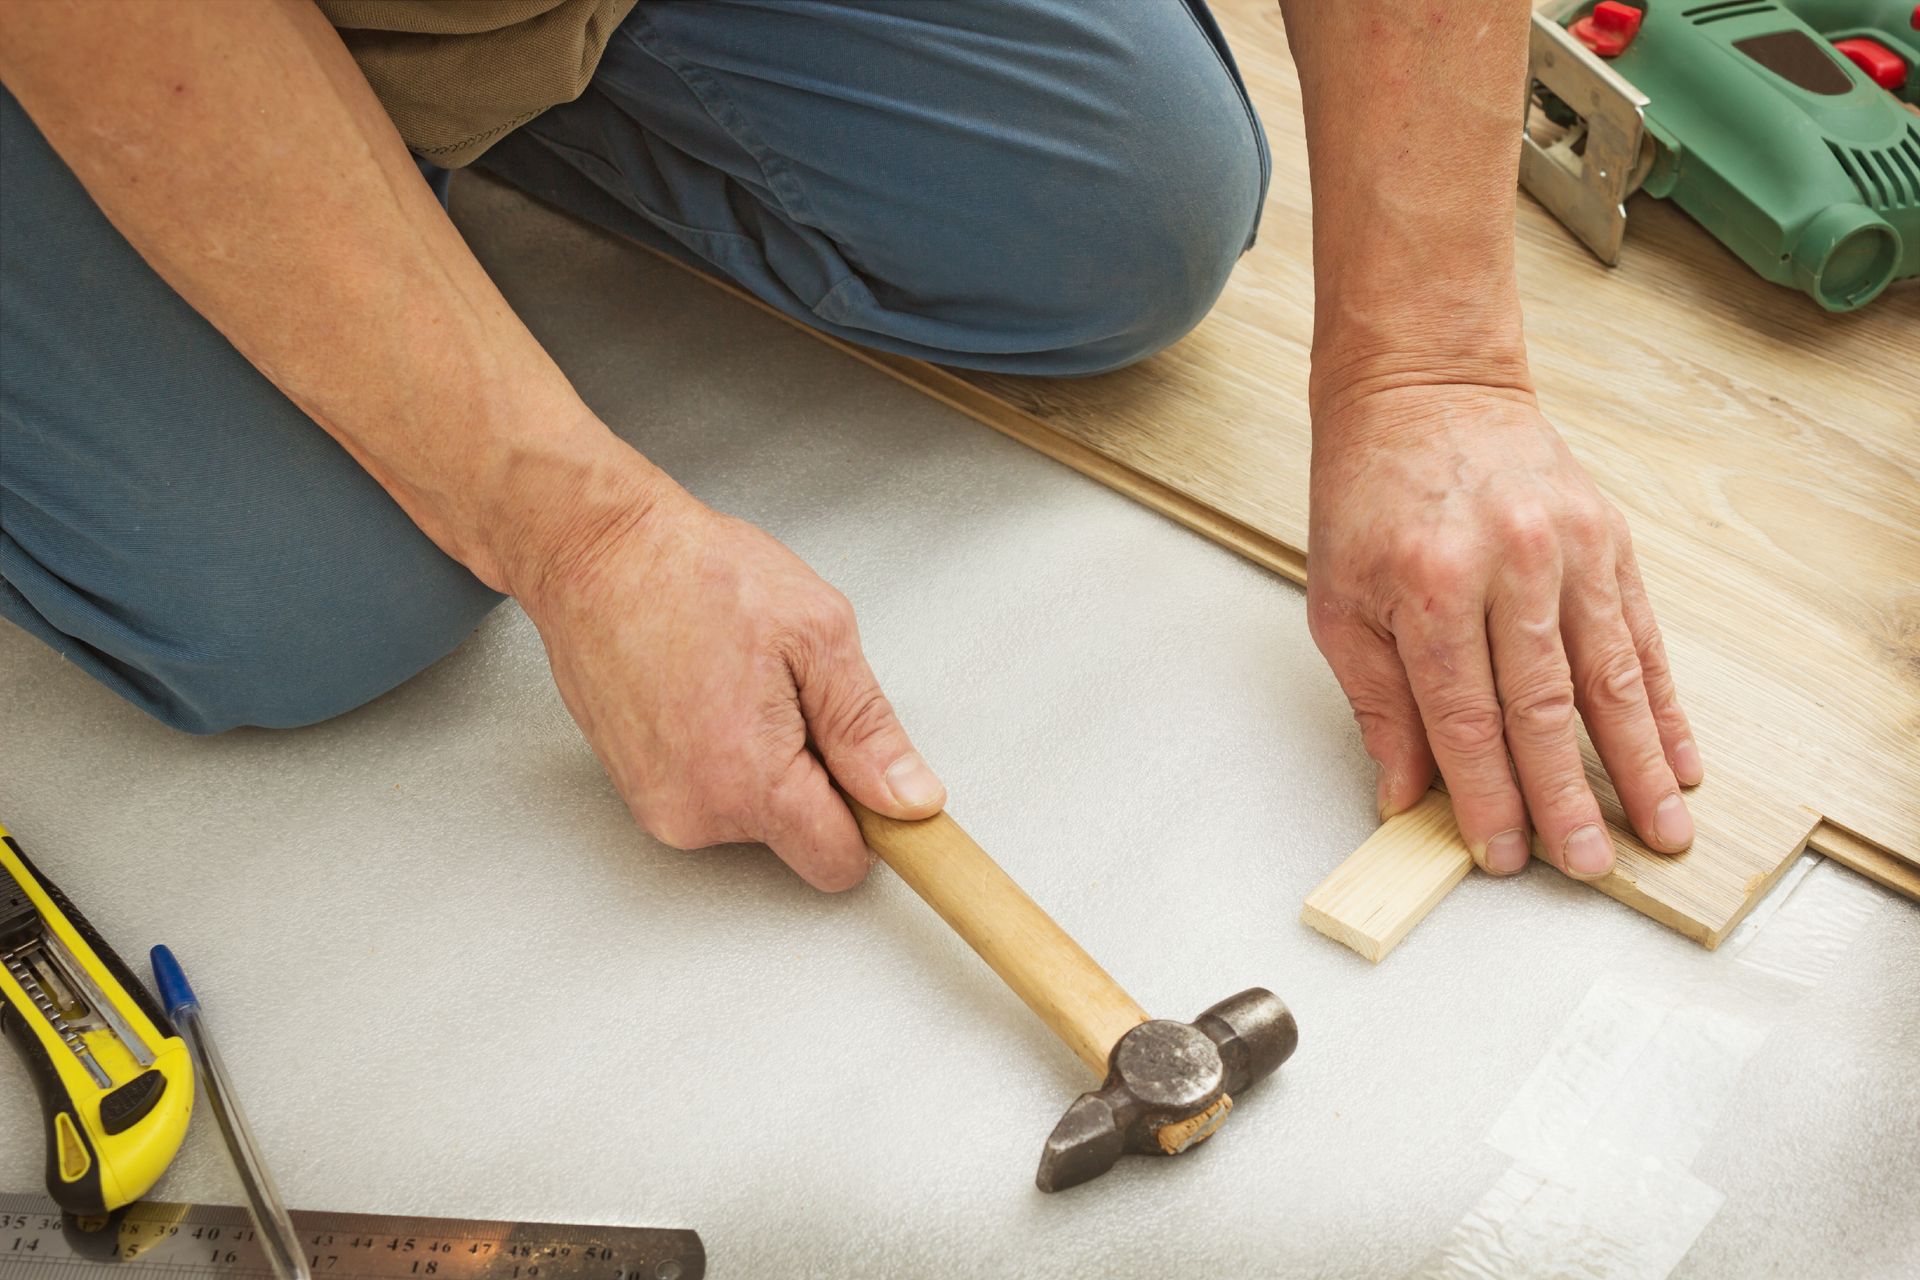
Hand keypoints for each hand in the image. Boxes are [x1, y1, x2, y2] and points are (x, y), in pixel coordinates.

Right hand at [508, 453, 944, 889]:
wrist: (598, 553)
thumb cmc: (695, 576)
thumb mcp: (817, 635)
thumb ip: (867, 731)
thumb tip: (910, 800)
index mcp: (750, 781)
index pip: (839, 862)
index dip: (872, 820)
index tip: (874, 777)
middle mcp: (696, 813)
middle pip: (799, 837)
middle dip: (817, 777)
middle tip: (793, 695)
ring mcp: (660, 807)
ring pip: (757, 818)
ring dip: (770, 764)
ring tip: (742, 685)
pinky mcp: (639, 792)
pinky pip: (714, 798)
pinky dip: (729, 758)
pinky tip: (711, 696)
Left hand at [1305, 385, 1701, 879]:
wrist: (1424, 389)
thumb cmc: (1368, 498)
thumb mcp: (1337, 599)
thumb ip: (1376, 702)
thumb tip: (1404, 794)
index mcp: (1430, 586)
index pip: (1464, 718)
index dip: (1487, 795)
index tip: (1504, 854)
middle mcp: (1509, 566)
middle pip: (1544, 708)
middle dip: (1568, 798)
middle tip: (1591, 867)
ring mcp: (1570, 549)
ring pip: (1611, 678)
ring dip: (1637, 764)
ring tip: (1661, 831)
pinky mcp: (1610, 538)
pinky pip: (1641, 637)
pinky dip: (1662, 704)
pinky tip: (1679, 759)